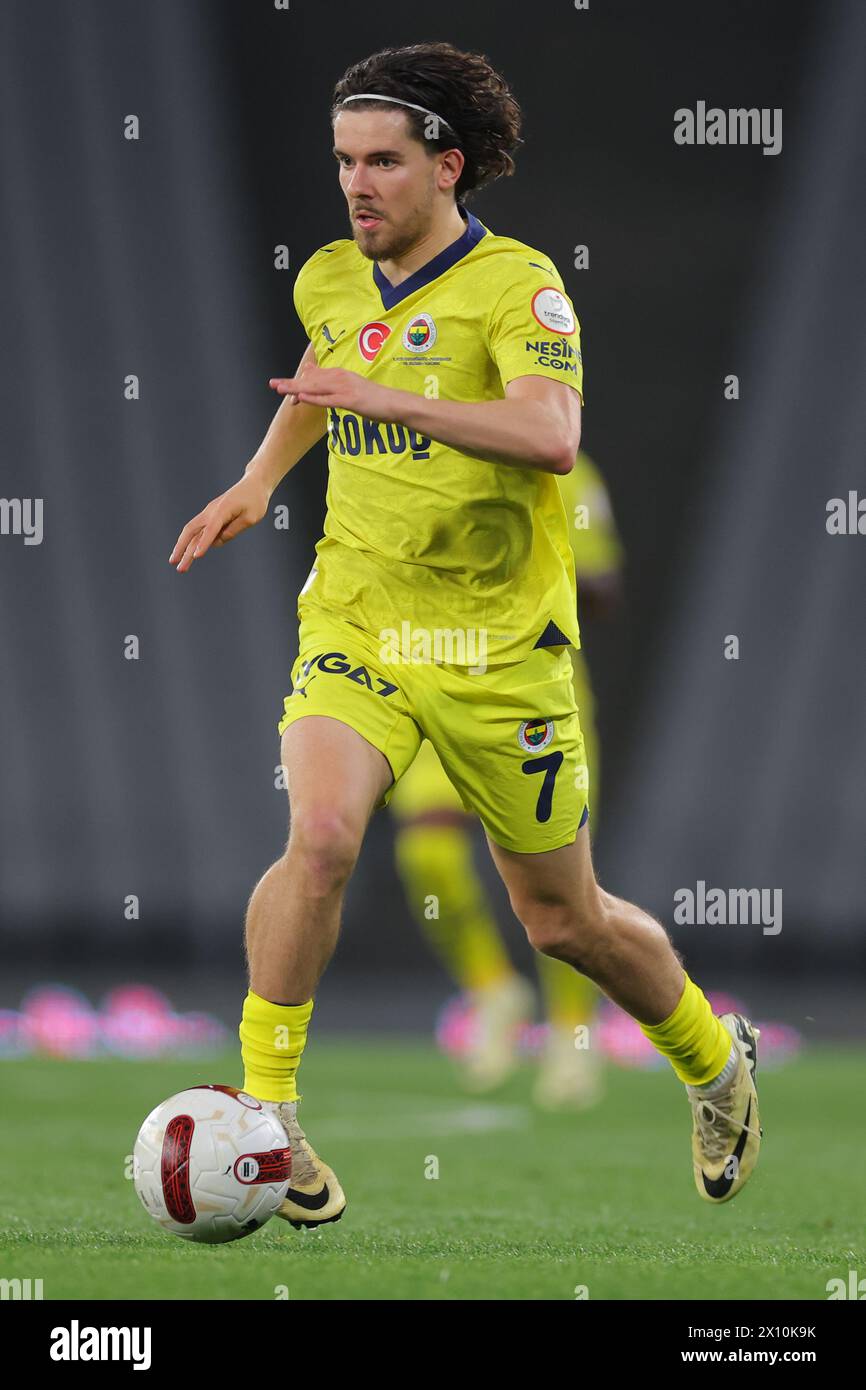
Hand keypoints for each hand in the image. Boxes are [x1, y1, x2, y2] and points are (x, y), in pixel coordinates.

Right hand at [169, 473, 270, 572]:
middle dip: (182, 549)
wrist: (253, 484)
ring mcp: (208, 513)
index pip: (211, 530)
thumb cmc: (255, 500)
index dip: (203, 544)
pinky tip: (187, 554)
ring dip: (182, 547)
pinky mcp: (210, 516)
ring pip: (191, 532)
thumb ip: (233, 530)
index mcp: (222, 510)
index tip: (196, 557)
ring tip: (177, 563)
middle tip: (177, 566)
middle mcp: (211, 511)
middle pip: (191, 531)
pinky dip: (191, 541)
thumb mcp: (251, 517)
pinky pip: (198, 530)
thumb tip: (217, 542)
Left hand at [269, 365, 387, 416]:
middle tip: (273, 385)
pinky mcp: (350, 400)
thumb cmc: (373, 398)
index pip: (313, 377)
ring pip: (316, 388)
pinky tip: (302, 397)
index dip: (297, 382)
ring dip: (298, 389)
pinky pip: (328, 399)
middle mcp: (340, 378)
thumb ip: (333, 381)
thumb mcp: (351, 386)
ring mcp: (344, 388)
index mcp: (340, 374)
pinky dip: (314, 398)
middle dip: (291, 383)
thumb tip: (315, 373)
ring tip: (281, 390)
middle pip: (311, 380)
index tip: (282, 388)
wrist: (394, 403)